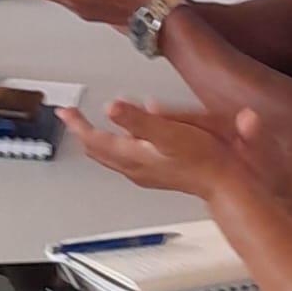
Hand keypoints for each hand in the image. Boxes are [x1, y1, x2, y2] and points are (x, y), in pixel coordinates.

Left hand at [59, 100, 242, 200]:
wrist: (226, 182)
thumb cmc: (202, 158)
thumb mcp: (168, 133)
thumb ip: (138, 120)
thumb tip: (111, 108)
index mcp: (132, 155)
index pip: (93, 139)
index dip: (77, 124)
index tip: (65, 111)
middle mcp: (134, 166)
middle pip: (97, 150)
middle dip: (83, 132)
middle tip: (72, 117)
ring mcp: (144, 171)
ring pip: (110, 156)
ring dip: (97, 140)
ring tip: (89, 127)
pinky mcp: (156, 172)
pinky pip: (124, 159)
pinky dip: (114, 146)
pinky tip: (123, 138)